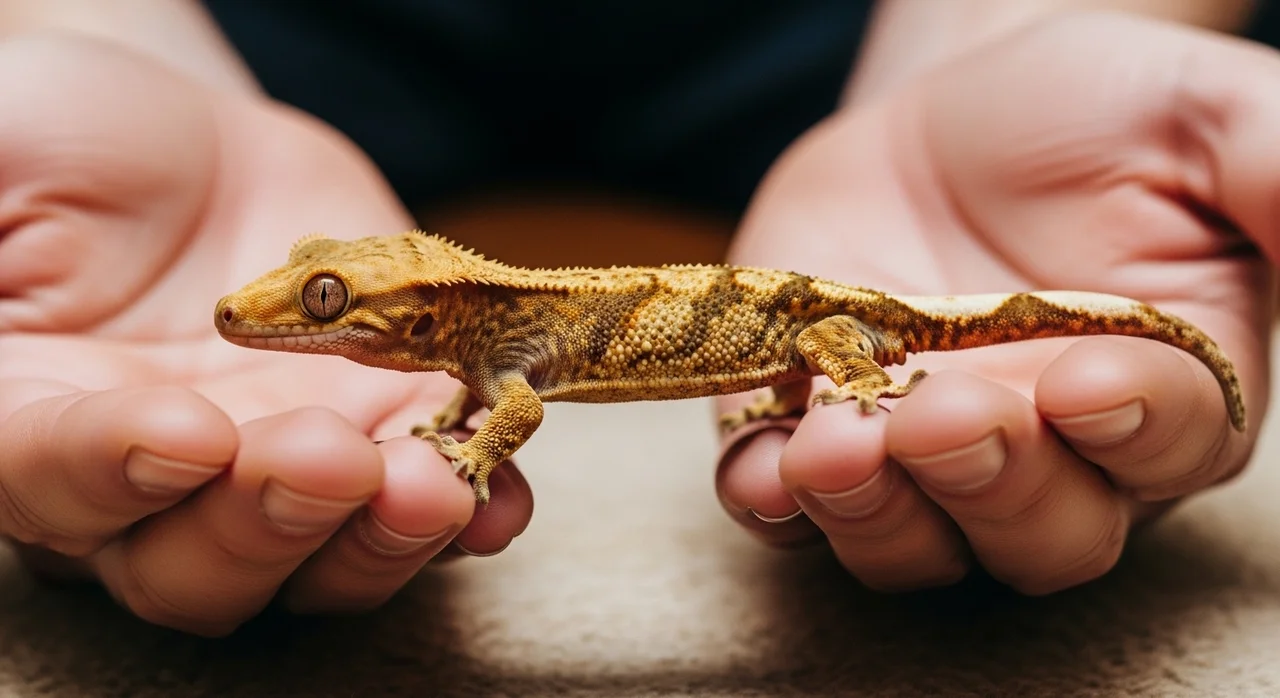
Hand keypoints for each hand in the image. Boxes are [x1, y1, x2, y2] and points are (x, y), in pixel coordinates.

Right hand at [0, 35, 531, 635]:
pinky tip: (494, 492)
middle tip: (322, 456)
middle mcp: (155, 483)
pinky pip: (428, 510)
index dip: (114, 471)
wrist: (202, 155)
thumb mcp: (2, 158)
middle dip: (265, 520)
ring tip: (429, 483)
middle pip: (192, 564)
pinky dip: (470, 513)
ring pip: (318, 562)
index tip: (183, 430)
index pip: (53, 481)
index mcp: (36, 417)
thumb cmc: (77, 149)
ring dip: (376, 536)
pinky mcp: (381, 443)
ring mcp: (276, 477)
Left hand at [716, 13, 1275, 593]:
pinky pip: (789, 510)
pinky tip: (768, 468)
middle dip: (992, 482)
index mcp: (1159, 390)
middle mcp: (1046, 455)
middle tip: (948, 413)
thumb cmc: (1087, 115)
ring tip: (838, 445)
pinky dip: (774, 503)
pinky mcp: (813, 439)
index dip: (1129, 429)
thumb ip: (1279, 178)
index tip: (1085, 378)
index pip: (1165, 446)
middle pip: (1039, 531)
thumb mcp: (1198, 117)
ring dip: (875, 509)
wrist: (940, 116)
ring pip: (912, 543)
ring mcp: (919, 461)